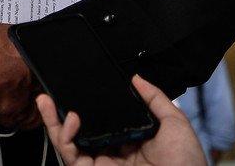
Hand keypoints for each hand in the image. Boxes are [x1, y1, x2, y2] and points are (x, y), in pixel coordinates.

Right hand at [38, 75, 204, 165]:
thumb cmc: (186, 161)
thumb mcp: (173, 122)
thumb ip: (154, 98)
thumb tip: (136, 77)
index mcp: (128, 139)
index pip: (99, 120)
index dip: (85, 105)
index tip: (77, 87)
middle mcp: (111, 152)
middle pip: (78, 131)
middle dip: (59, 113)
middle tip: (48, 94)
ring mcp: (100, 164)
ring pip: (68, 143)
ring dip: (54, 122)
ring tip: (48, 101)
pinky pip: (71, 156)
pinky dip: (65, 137)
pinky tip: (71, 119)